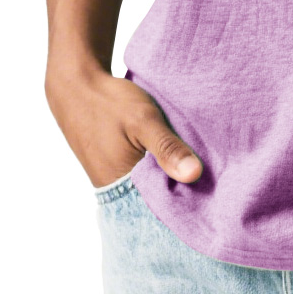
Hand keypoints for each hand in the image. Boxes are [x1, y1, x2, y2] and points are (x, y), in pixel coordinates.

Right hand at [45, 66, 202, 188]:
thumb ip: (167, 148)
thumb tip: (194, 175)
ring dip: (171, 175)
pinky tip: (176, 154)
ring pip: (151, 183)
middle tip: (214, 178)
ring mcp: (114, 177)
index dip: (189, 201)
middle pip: (157, 197)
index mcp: (122, 185)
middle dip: (183, 189)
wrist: (75, 85)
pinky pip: (142, 173)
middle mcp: (116, 189)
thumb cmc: (108, 103)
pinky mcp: (115, 164)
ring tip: (200, 165)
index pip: (162, 207)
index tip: (216, 194)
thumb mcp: (143, 120)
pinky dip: (159, 165)